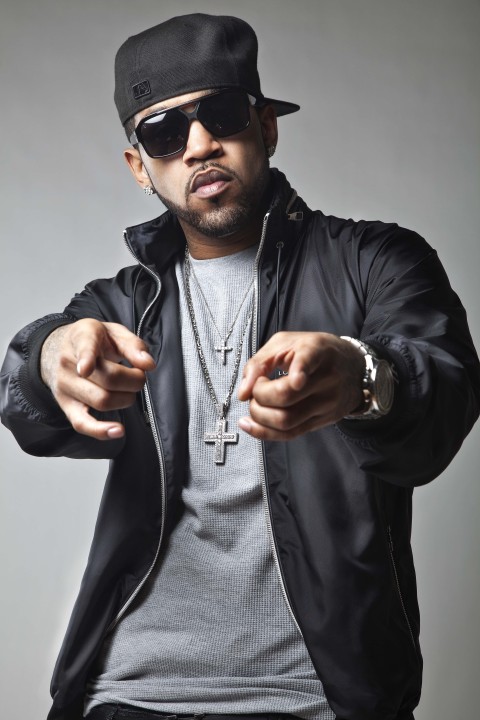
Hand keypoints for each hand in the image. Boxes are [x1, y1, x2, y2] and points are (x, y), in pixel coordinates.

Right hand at [40, 319, 154, 439]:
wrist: (59, 350)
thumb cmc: (94, 341)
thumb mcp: (114, 332)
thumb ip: (133, 345)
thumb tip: (148, 364)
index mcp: (82, 337)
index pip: (84, 348)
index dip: (86, 359)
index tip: (86, 368)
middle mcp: (68, 362)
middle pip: (108, 380)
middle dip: (134, 381)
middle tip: (138, 376)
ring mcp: (65, 386)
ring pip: (101, 401)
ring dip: (126, 399)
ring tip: (128, 390)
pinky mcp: (66, 405)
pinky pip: (82, 423)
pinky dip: (101, 431)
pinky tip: (117, 431)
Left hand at [237, 332, 363, 439]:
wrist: (352, 368)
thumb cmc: (313, 351)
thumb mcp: (286, 343)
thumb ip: (259, 362)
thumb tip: (243, 393)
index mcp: (317, 351)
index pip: (309, 361)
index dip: (300, 371)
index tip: (296, 379)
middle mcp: (325, 379)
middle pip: (286, 396)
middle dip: (258, 396)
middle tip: (257, 388)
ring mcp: (327, 403)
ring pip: (286, 421)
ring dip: (259, 415)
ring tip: (256, 403)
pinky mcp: (322, 421)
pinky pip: (290, 434)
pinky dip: (264, 432)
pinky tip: (248, 424)